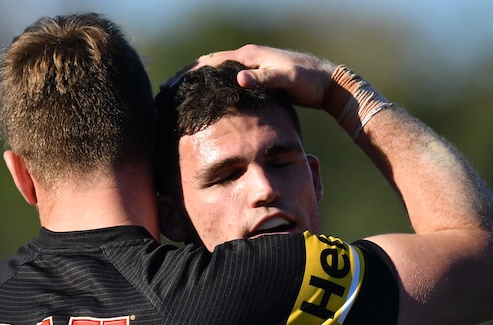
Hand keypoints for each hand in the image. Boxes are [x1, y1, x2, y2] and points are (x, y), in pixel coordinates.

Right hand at [164, 45, 334, 108]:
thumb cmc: (308, 81)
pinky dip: (212, 88)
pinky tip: (206, 101)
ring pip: (216, 73)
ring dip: (196, 83)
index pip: (210, 62)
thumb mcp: (286, 79)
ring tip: (178, 97)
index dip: (188, 74)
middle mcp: (247, 58)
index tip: (170, 86)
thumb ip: (263, 78)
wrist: (328, 82)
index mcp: (249, 56)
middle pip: (208, 65)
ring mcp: (252, 67)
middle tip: (164, 92)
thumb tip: (238, 78)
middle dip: (186, 77)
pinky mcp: (257, 77)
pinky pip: (227, 81)